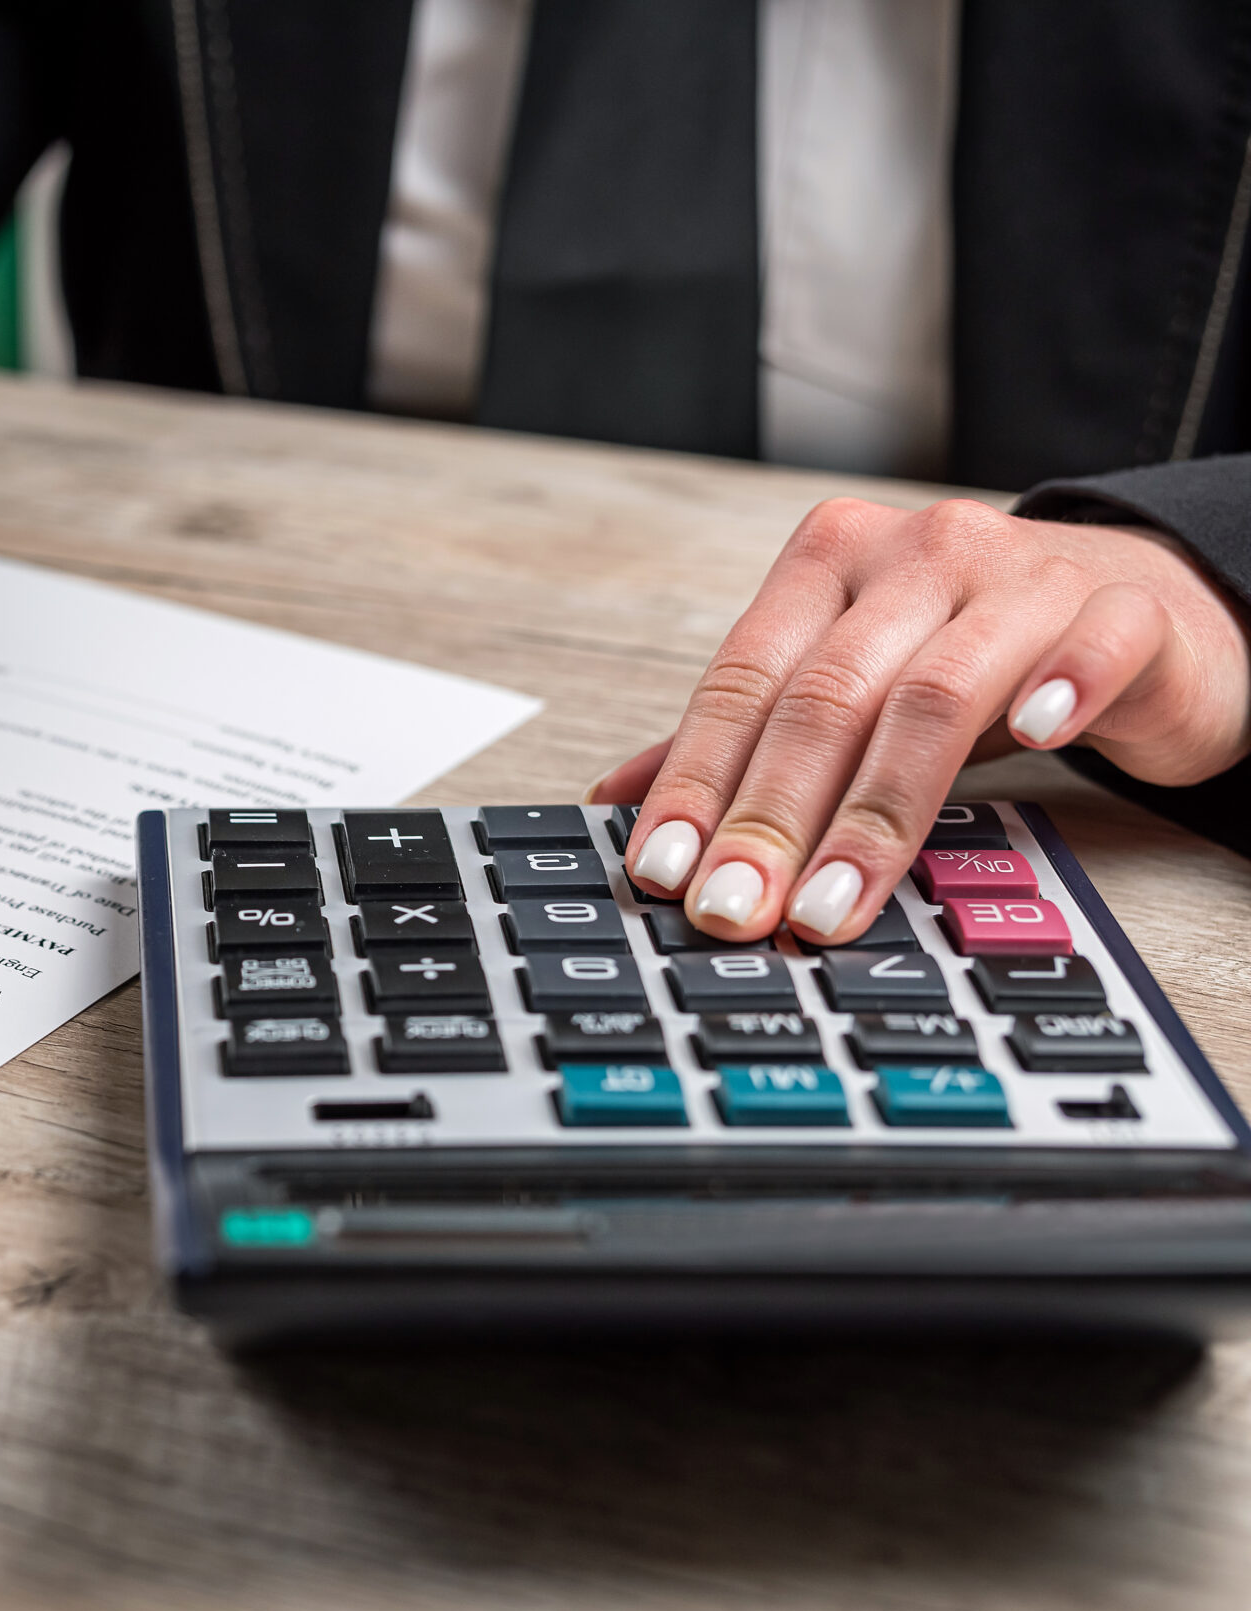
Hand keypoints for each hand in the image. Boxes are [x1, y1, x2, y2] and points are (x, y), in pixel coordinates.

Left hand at [591, 497, 1250, 942]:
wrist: (1141, 607)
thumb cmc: (980, 653)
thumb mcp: (856, 685)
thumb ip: (746, 739)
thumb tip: (617, 803)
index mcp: (830, 562)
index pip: (744, 677)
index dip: (700, 779)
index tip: (666, 871)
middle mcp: (918, 552)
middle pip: (827, 695)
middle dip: (772, 818)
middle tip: (738, 910)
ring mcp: (1023, 574)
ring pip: (937, 691)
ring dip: (878, 809)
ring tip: (836, 903)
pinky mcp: (1123, 609)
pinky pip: (1088, 647)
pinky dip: (1056, 691)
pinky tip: (1031, 744)